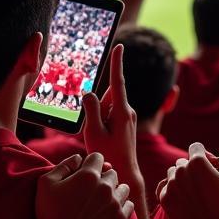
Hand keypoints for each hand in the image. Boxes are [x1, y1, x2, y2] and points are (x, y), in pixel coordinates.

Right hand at [34, 152, 132, 218]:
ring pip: (123, 187)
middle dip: (102, 177)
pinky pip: (129, 204)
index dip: (89, 164)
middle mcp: (105, 187)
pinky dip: (121, 204)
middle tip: (88, 190)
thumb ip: (64, 165)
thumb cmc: (49, 213)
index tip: (82, 175)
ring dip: (114, 190)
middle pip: (111, 172)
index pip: (98, 157)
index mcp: (88, 175)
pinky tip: (109, 209)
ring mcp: (114, 203)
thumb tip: (79, 158)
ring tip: (101, 199)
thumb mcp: (46, 182)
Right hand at [83, 44, 142, 192]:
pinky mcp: (127, 122)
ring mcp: (129, 117)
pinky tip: (103, 139)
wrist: (124, 172)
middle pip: (107, 97)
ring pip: (107, 107)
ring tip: (100, 138)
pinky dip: (102, 123)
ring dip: (99, 117)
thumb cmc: (108, 154)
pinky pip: (110, 115)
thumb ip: (91, 110)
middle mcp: (128, 111)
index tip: (119, 46)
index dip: (117, 63)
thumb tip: (89, 93)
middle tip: (95, 131)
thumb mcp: (94, 132)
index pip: (118, 81)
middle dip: (97, 108)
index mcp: (122, 111)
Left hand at [159, 143, 218, 218]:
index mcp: (197, 162)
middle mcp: (180, 171)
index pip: (196, 147)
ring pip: (172, 173)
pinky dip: (171, 188)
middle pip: (183, 161)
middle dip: (192, 167)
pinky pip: (163, 187)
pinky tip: (180, 195)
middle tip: (203, 181)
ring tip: (193, 190)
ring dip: (181, 177)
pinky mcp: (164, 200)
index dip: (204, 154)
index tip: (209, 164)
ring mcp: (170, 186)